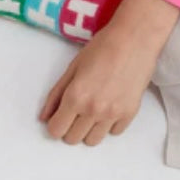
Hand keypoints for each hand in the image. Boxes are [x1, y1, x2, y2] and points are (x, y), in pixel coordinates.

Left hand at [39, 21, 160, 146]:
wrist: (135, 39)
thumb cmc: (102, 46)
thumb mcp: (73, 66)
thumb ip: (56, 93)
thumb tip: (44, 117)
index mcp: (75, 96)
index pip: (56, 130)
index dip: (55, 123)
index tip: (60, 114)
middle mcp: (93, 110)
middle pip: (72, 139)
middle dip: (70, 127)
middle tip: (76, 109)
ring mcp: (112, 115)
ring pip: (93, 141)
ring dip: (89, 129)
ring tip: (93, 109)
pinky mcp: (129, 114)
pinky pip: (113, 132)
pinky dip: (109, 124)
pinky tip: (110, 104)